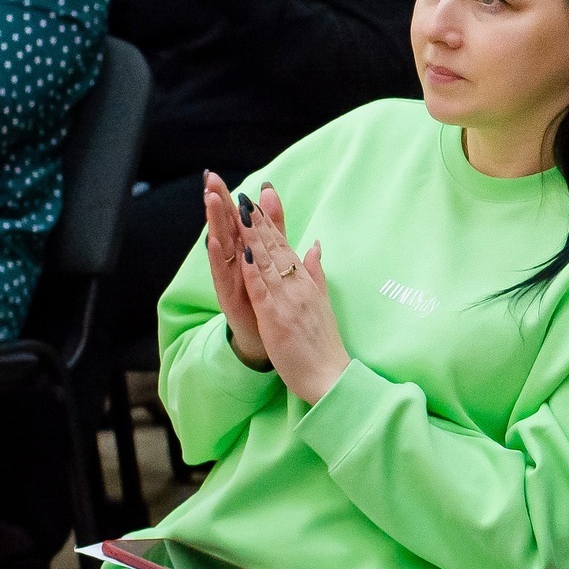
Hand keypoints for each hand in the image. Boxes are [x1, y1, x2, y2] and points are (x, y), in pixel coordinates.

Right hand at [200, 171, 269, 368]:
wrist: (268, 339)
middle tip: (208, 179)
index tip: (215, 175)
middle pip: (224, 228)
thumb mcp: (271, 255)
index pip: (234, 220)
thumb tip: (269, 192)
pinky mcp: (230, 298)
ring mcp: (229, 280)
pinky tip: (213, 243)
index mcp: (244, 252)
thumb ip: (272, 225)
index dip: (226, 199)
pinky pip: (224, 277)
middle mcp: (233, 264)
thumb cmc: (265, 297)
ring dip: (215, 224)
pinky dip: (218, 260)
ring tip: (210, 201)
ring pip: (221, 248)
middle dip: (216, 204)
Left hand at [234, 183, 349, 404]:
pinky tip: (243, 253)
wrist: (330, 376)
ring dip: (251, 235)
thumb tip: (314, 245)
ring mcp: (287, 301)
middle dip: (256, 220)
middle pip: (274, 247)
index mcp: (305, 282)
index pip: (284, 245)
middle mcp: (298, 286)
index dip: (267, 222)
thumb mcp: (321, 301)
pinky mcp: (277, 318)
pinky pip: (262, 290)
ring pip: (266, 262)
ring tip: (238, 212)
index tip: (254, 199)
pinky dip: (253, 271)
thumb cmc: (322, 344)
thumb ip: (315, 272)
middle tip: (242, 193)